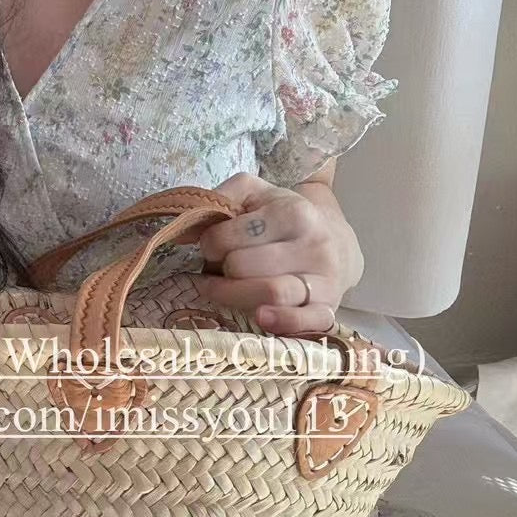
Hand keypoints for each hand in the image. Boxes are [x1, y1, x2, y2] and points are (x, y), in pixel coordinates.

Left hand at [183, 171, 363, 335]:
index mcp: (293, 212)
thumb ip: (218, 199)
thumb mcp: (254, 194)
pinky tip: (261, 318)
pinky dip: (281, 322)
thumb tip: (183, 230)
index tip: (215, 245)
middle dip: (220, 270)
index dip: (210, 244)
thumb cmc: (282, 221)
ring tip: (223, 290)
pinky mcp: (328, 308)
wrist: (334, 244)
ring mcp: (324, 278)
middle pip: (242, 266)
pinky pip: (305, 321)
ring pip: (269, 292)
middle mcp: (314, 244)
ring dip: (233, 295)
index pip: (228, 236)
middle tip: (221, 268)